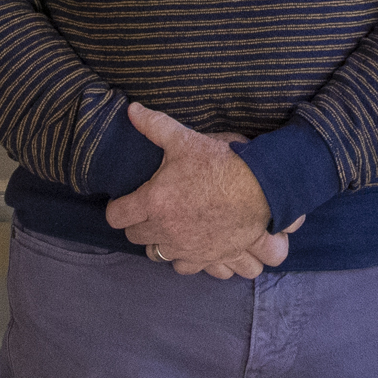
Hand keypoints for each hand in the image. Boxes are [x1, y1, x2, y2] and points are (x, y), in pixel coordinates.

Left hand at [104, 101, 278, 273]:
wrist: (261, 189)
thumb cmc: (221, 164)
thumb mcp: (185, 140)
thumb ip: (155, 126)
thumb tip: (132, 110)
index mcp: (154, 202)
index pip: (117, 216)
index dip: (117, 208)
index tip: (123, 203)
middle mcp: (165, 229)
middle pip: (135, 236)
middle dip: (138, 223)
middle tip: (148, 210)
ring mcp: (186, 247)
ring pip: (157, 254)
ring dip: (159, 243)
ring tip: (168, 228)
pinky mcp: (207, 258)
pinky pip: (185, 268)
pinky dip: (185, 259)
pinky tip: (190, 245)